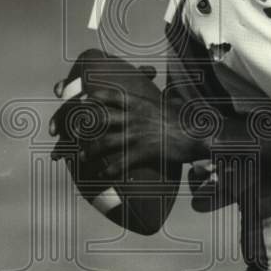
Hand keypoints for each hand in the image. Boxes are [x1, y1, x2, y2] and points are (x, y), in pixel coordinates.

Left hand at [77, 86, 202, 169]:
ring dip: (90, 150)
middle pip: (100, 119)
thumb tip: (165, 96)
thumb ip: (160, 99)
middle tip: (73, 133)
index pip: (109, 95)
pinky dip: (108, 170)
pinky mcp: (143, 152)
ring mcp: (136, 134)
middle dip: (83, 126)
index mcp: (138, 102)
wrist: (197, 134)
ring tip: (83, 156)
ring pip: (105, 141)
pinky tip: (102, 175)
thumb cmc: (184, 119)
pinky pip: (119, 162)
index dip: (93, 97)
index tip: (83, 100)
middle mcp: (133, 116)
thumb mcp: (168, 104)